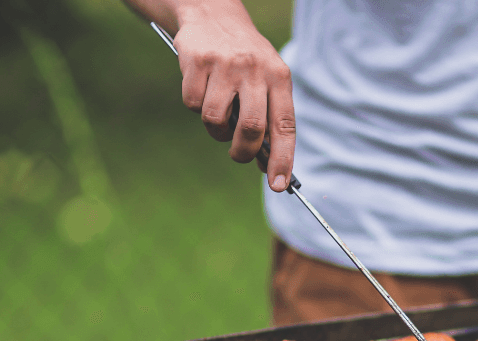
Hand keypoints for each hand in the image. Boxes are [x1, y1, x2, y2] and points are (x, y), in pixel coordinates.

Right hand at [174, 3, 294, 190]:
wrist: (213, 13)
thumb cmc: (245, 59)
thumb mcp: (266, 79)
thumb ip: (269, 117)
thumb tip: (267, 164)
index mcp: (279, 77)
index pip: (285, 126)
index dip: (282, 159)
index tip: (278, 185)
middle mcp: (255, 69)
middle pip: (251, 129)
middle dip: (243, 152)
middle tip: (238, 154)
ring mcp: (225, 64)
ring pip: (216, 120)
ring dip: (216, 130)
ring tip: (219, 116)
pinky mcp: (198, 61)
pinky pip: (193, 104)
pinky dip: (195, 106)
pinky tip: (202, 88)